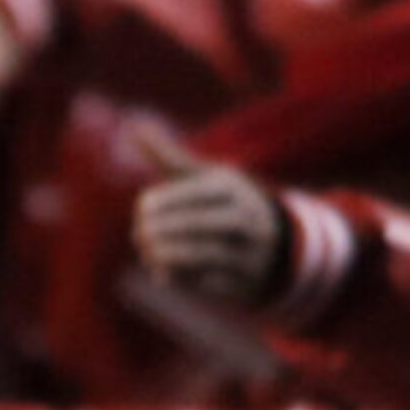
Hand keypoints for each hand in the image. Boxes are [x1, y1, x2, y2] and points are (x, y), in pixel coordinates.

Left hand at [132, 132, 287, 311]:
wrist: (274, 245)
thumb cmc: (223, 203)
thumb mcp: (204, 177)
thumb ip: (169, 158)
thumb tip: (134, 126)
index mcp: (234, 189)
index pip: (200, 192)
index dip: (168, 199)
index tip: (141, 207)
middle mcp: (248, 218)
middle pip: (206, 222)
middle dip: (168, 229)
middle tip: (138, 234)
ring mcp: (250, 252)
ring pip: (211, 253)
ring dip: (173, 254)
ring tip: (146, 253)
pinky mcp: (245, 282)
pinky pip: (214, 282)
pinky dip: (186, 279)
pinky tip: (160, 276)